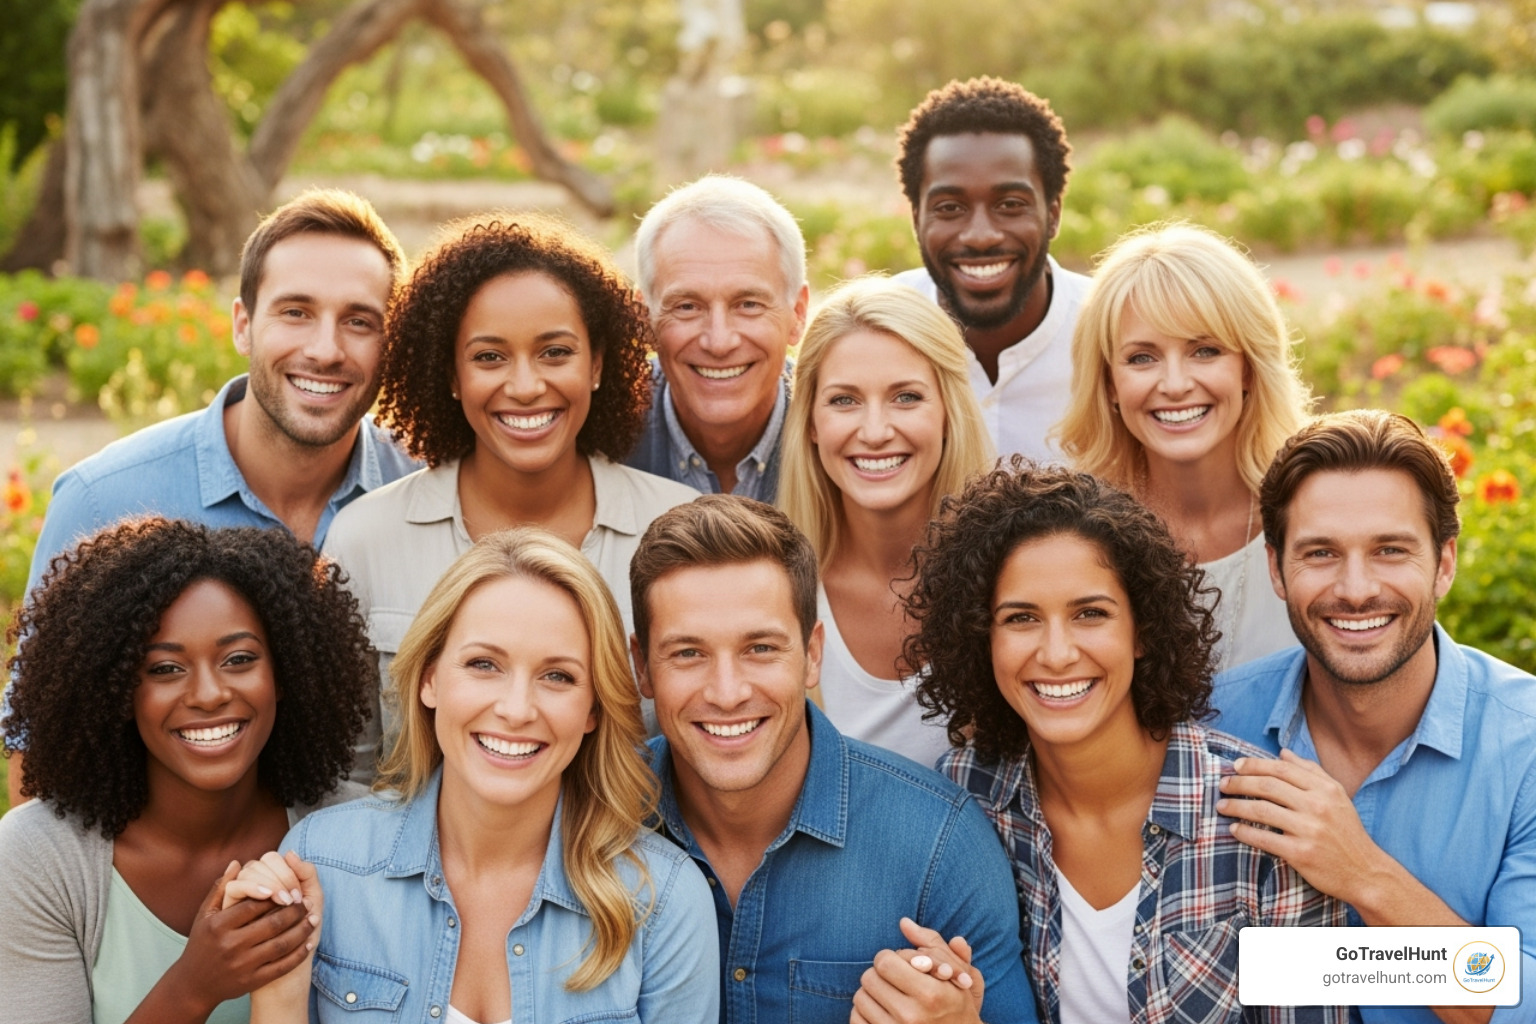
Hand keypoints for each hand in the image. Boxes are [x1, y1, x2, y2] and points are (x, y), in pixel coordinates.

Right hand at [167, 861, 316, 1011]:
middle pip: (272, 923)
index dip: (277, 894)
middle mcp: (230, 945)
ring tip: (313, 918)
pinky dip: (299, 954)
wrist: (194, 986)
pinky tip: (308, 942)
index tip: (292, 889)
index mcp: (218, 925)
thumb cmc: (201, 943)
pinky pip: (282, 966)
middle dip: (295, 911)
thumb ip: (221, 888)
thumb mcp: (204, 915)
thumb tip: (237, 862)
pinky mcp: (252, 982)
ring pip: (281, 944)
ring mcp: (242, 965)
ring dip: (302, 930)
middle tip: (307, 902)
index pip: (255, 904)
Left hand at [850, 918, 985, 1023]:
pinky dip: (864, 1012)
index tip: (899, 964)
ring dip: (871, 993)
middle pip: (869, 978)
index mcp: (930, 994)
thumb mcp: (957, 974)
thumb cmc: (959, 1006)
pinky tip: (881, 1011)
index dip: (889, 957)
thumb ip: (933, 944)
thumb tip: (904, 922)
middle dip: (879, 974)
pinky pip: (855, 1018)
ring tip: (888, 995)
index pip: (885, 962)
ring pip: (860, 998)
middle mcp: (911, 1015)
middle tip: (892, 979)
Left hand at [1216, 748, 1391, 903]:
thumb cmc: (1347, 832)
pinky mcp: (1301, 853)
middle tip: (1223, 784)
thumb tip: (1283, 752)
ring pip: (1262, 811)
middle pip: (1268, 786)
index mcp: (1325, 789)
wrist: (1366, 872)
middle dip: (1239, 783)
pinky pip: (1264, 839)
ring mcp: (1309, 830)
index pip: (1282, 768)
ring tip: (1221, 806)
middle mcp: (1318, 806)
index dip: (1254, 765)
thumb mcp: (1337, 796)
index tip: (1236, 766)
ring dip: (1236, 806)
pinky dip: (1244, 832)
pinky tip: (1234, 828)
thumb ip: (1311, 771)